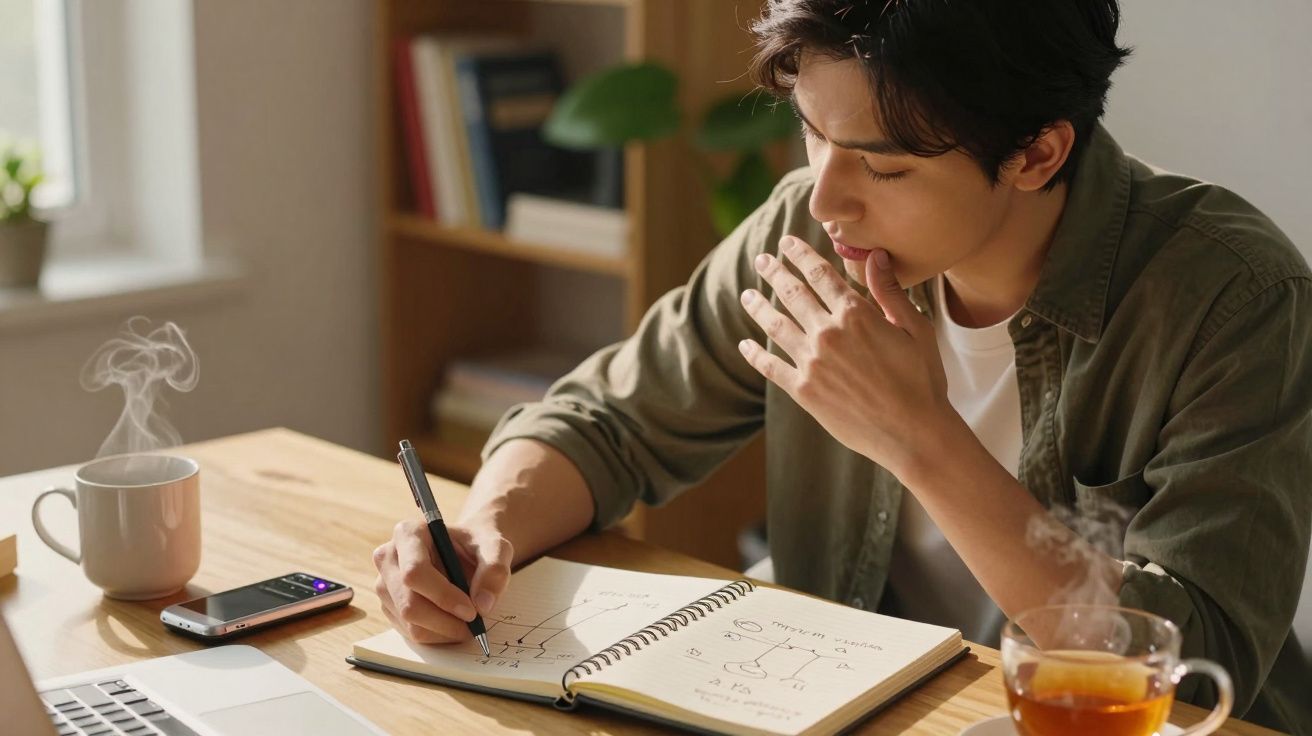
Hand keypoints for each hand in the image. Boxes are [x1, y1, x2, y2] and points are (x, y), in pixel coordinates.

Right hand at [372, 518, 512, 643]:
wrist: (468, 549)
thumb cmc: (478, 543)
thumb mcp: (496, 547)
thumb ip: (494, 571)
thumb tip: (483, 605)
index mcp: (408, 533)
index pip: (415, 572)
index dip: (443, 596)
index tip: (472, 611)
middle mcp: (388, 557)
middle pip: (409, 604)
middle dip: (445, 621)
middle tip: (474, 626)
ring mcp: (384, 584)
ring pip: (409, 623)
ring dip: (443, 631)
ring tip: (467, 624)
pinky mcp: (389, 606)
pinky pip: (410, 632)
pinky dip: (436, 635)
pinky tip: (454, 623)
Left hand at [738, 235, 952, 480]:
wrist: (914, 434)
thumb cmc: (922, 380)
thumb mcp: (915, 329)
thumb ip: (889, 291)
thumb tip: (874, 255)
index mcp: (855, 314)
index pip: (820, 274)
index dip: (801, 255)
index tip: (787, 243)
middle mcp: (828, 334)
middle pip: (792, 294)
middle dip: (775, 273)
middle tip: (762, 260)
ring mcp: (812, 363)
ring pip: (775, 325)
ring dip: (758, 307)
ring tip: (747, 295)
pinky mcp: (804, 391)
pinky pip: (771, 367)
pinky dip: (754, 355)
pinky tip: (744, 345)